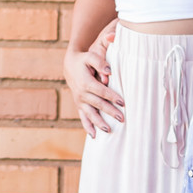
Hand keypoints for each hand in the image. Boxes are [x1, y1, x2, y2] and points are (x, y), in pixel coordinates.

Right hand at [63, 20, 122, 136]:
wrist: (70, 65)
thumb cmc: (84, 60)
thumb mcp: (90, 56)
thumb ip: (100, 62)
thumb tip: (109, 71)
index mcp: (85, 82)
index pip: (101, 91)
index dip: (111, 96)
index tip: (122, 102)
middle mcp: (81, 94)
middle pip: (97, 104)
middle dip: (110, 112)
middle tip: (122, 118)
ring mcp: (79, 101)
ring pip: (90, 114)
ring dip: (99, 123)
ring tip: (109, 130)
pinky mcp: (79, 105)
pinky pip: (83, 117)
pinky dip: (88, 127)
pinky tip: (94, 136)